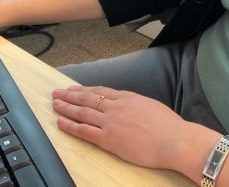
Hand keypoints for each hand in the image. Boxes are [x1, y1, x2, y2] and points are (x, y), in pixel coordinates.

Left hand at [51, 85, 216, 171]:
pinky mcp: (109, 139)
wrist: (174, 140)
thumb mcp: (151, 106)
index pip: (100, 91)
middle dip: (70, 95)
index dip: (84, 89)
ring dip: (66, 107)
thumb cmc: (168, 127)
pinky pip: (84, 131)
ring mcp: (111, 122)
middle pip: (87, 98)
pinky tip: (61, 122)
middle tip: (57, 93)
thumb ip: (136, 105)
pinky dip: (70, 126)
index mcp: (127, 97)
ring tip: (55, 104)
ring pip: (82, 112)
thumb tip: (130, 107)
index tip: (73, 88)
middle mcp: (116, 107)